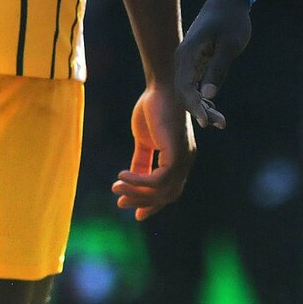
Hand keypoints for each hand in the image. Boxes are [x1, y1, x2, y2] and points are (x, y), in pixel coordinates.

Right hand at [111, 82, 194, 220]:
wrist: (161, 88)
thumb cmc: (153, 108)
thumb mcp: (145, 139)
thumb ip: (141, 159)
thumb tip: (131, 179)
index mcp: (179, 159)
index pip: (169, 190)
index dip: (153, 205)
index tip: (136, 215)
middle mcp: (185, 161)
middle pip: (167, 196)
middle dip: (142, 202)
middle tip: (120, 203)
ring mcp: (183, 158)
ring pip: (162, 191)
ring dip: (137, 194)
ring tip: (116, 189)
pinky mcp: (176, 152)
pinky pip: (157, 180)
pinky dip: (138, 182)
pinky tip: (122, 176)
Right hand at [174, 0, 252, 128]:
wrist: (229, 0)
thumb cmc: (231, 20)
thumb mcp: (230, 45)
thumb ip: (218, 69)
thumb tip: (208, 96)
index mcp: (186, 56)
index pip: (185, 88)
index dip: (195, 107)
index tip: (206, 122)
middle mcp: (183, 61)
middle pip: (185, 93)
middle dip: (199, 110)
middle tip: (219, 124)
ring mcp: (188, 62)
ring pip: (190, 91)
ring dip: (202, 107)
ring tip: (220, 122)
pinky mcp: (196, 63)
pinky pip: (195, 85)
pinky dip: (204, 98)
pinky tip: (214, 109)